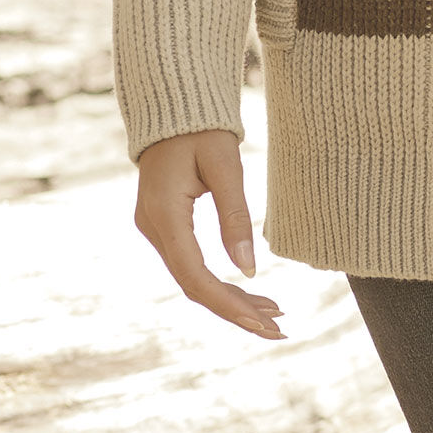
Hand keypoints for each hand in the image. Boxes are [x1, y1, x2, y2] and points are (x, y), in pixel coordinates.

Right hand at [135, 129, 287, 337]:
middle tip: (279, 329)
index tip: (261, 323)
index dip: (227, 303)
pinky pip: (191, 263)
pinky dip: (219, 280)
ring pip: (193, 278)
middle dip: (235, 309)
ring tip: (274, 315)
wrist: (173, 103)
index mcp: (164, 215)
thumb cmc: (201, 128)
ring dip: (230, 298)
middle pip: (194, 284)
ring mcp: (155, 228)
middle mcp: (152, 228)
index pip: (194, 275)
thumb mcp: (225, 165)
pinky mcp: (164, 226)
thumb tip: (248, 269)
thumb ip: (235, 216)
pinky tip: (249, 292)